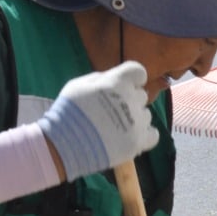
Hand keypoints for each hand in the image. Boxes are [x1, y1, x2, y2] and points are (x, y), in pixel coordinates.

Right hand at [37, 61, 157, 180]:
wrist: (63, 144)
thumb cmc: (68, 111)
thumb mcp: (78, 84)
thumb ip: (101, 78)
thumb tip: (114, 78)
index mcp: (118, 82)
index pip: (138, 72)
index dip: (132, 79)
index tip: (124, 86)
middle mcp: (131, 100)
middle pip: (141, 95)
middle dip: (129, 100)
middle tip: (112, 111)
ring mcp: (136, 122)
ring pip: (146, 115)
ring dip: (135, 118)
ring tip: (115, 127)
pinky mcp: (138, 142)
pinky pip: (153, 134)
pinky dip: (145, 135)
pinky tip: (131, 136)